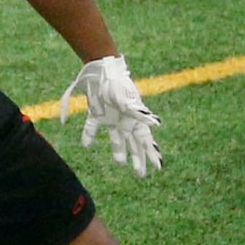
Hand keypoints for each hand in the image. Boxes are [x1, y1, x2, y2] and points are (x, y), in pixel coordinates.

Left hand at [57, 55, 163, 177]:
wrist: (101, 69)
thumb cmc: (117, 84)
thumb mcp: (128, 100)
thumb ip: (140, 113)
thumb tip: (156, 125)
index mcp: (134, 118)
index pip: (145, 141)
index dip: (152, 154)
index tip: (158, 168)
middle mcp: (125, 120)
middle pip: (133, 144)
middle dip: (137, 159)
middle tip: (140, 174)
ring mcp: (111, 118)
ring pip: (117, 139)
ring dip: (118, 151)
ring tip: (120, 163)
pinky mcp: (97, 113)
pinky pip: (93, 127)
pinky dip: (89, 135)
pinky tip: (86, 145)